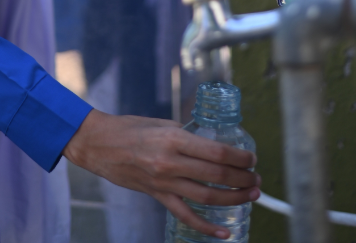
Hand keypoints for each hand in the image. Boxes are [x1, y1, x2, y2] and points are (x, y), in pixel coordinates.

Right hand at [63, 109, 260, 238]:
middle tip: (256, 179)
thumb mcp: (161, 124)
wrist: (99, 144)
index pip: (216, 152)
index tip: (251, 159)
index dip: (239, 159)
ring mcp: (163, 183)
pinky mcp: (157, 196)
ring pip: (206, 197)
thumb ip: (186, 134)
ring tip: (250, 196)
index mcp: (173, 139)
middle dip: (242, 179)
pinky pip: (185, 215)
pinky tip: (224, 233)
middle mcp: (170, 162)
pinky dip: (206, 227)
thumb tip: (210, 144)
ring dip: (232, 199)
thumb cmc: (130, 128)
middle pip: (216, 176)